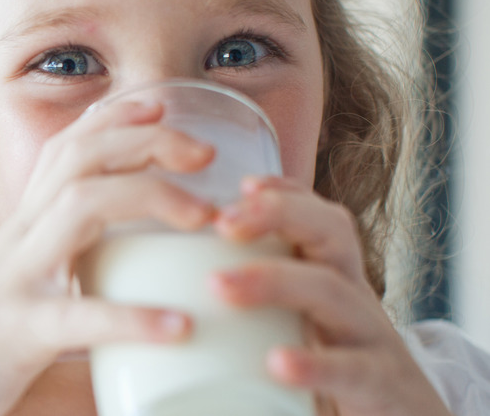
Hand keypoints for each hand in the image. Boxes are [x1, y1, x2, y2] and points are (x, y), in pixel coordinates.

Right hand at [0, 101, 216, 415]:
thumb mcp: (27, 297)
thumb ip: (80, 292)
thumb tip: (153, 316)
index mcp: (25, 228)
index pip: (66, 148)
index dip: (113, 116)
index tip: (161, 105)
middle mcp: (19, 239)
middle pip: (80, 157)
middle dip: (145, 140)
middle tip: (205, 152)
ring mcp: (16, 280)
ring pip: (80, 206)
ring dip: (149, 197)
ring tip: (204, 217)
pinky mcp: (15, 332)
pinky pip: (77, 316)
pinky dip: (131, 318)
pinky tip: (178, 326)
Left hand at [210, 176, 451, 415]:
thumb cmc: (339, 367)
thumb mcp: (304, 324)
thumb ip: (265, 302)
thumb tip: (189, 291)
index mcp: (333, 277)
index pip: (318, 218)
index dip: (285, 194)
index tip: (243, 185)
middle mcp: (353, 295)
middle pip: (330, 233)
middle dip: (277, 215)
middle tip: (222, 222)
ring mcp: (370, 337)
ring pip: (331, 290)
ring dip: (273, 280)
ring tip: (220, 285)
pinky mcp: (379, 383)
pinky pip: (351, 367)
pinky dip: (315, 363)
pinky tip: (277, 362)